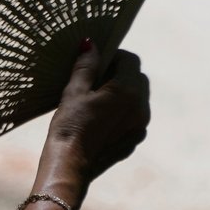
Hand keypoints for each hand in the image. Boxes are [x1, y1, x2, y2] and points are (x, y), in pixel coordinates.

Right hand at [45, 39, 150, 183]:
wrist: (70, 166)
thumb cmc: (69, 126)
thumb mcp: (74, 92)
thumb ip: (86, 66)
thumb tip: (90, 44)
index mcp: (127, 91)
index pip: (130, 60)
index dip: (114, 55)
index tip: (96, 61)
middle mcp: (140, 107)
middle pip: (138, 78)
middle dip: (119, 73)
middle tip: (94, 79)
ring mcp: (140, 125)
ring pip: (138, 98)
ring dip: (122, 92)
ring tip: (96, 99)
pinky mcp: (134, 140)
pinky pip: (134, 116)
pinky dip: (122, 111)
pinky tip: (99, 118)